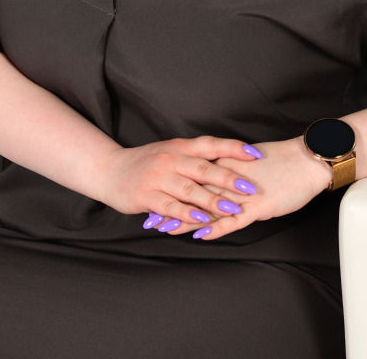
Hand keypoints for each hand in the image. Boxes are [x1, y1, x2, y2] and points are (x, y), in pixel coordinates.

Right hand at [97, 136, 262, 227]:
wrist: (110, 170)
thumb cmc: (147, 162)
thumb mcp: (171, 152)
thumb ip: (196, 157)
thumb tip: (231, 162)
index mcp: (180, 146)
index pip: (211, 144)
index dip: (234, 148)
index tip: (256, 154)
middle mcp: (171, 159)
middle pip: (204, 168)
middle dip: (230, 178)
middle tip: (251, 188)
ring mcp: (158, 177)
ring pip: (190, 190)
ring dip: (213, 201)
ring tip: (233, 209)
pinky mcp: (147, 196)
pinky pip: (171, 207)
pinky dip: (187, 215)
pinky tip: (202, 222)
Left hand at [155, 136, 331, 239]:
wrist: (308, 161)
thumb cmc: (283, 162)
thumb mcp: (252, 163)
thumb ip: (233, 170)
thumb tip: (220, 175)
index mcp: (228, 164)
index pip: (194, 177)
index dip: (173, 187)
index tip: (153, 195)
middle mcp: (230, 177)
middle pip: (194, 192)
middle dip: (171, 205)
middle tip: (149, 216)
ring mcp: (243, 192)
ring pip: (208, 207)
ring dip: (186, 218)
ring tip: (164, 228)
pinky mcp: (258, 206)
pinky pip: (233, 219)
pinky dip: (216, 226)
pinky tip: (200, 234)